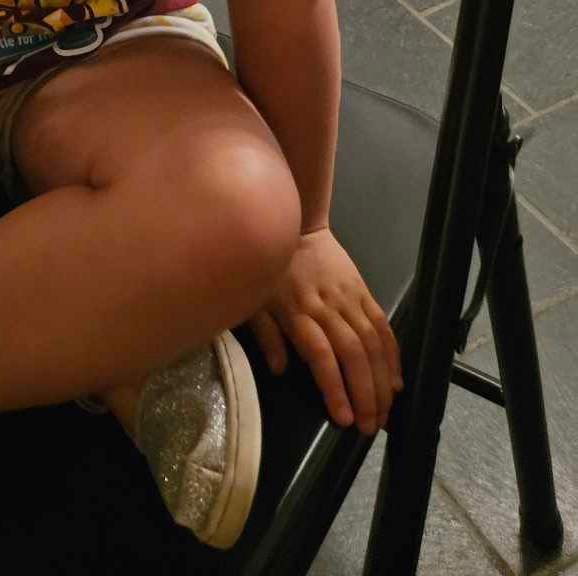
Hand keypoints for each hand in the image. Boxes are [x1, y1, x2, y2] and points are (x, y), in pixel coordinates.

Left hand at [250, 227, 402, 434]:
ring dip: (384, 381)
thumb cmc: (270, 271)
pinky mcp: (364, 291)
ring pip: (373, 343)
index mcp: (296, 312)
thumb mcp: (255, 301)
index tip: (345, 419)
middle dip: (366, 394)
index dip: (335, 388)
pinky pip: (383, 326)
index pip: (320, 355)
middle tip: (372, 426)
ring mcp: (349, 298)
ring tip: (386, 412)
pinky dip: (393, 355)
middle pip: (353, 354)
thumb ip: (267, 336)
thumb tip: (280, 370)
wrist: (296, 226)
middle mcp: (326, 307)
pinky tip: (397, 381)